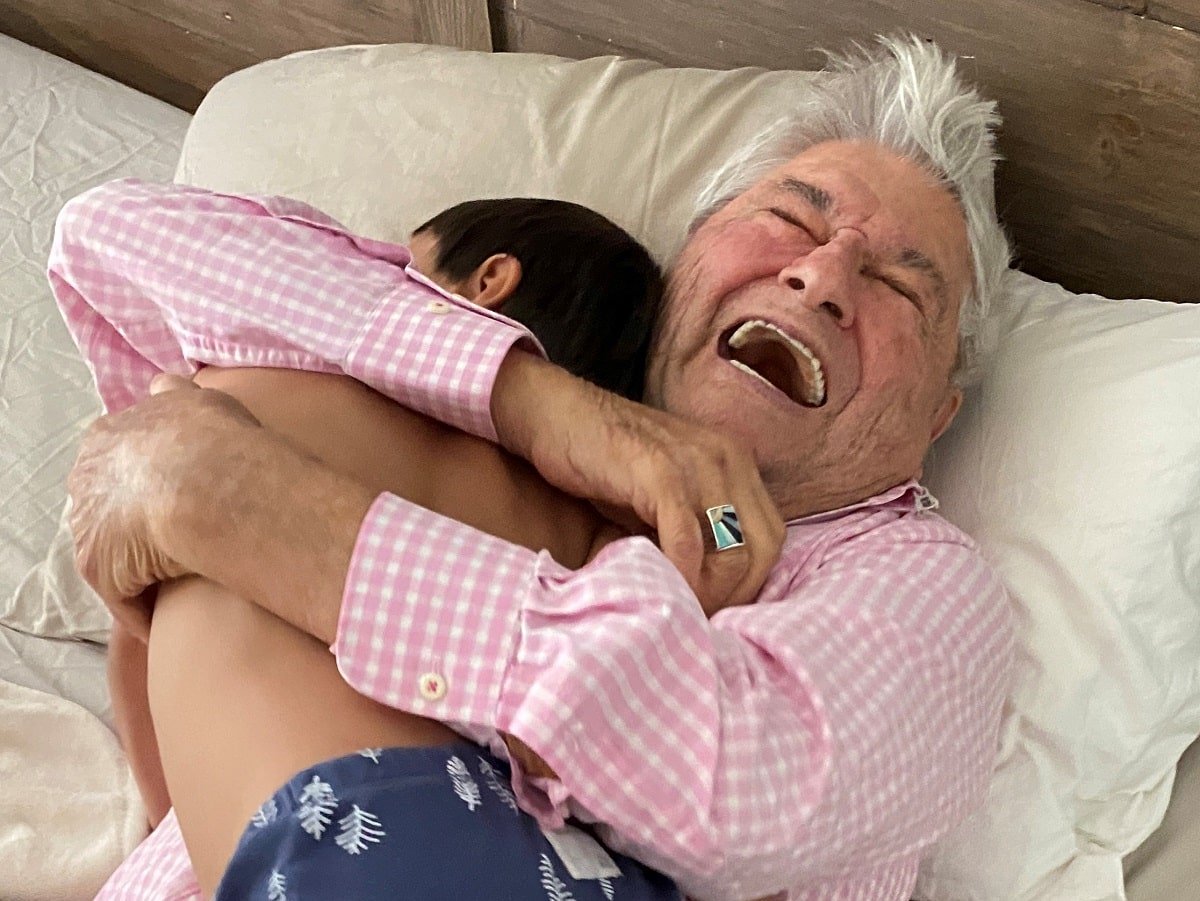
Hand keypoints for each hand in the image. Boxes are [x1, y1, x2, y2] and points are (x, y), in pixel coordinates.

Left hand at [67, 374, 259, 639]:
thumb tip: (163, 383)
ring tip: (180, 583)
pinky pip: (125, 599)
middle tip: (180, 539)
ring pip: (112, 555)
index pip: (118, 463)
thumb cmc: (213, 439)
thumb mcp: (199, 398)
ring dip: (139, 569)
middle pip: (106, 509)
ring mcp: (88, 527)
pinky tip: (175, 617)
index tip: (180, 494)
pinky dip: (146, 610)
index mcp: (106, 437)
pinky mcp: (100, 571)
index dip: (149, 481)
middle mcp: (85, 480)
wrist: (207, 482)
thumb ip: (176, 393)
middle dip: (134, 525)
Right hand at [492, 352, 784, 614]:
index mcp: (736, 461)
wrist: (553, 413)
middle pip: (764, 547)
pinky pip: (686, 539)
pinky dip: (680, 575)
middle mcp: (728, 457)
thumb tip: (709, 593)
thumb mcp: (664, 495)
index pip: (772, 537)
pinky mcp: (660, 471)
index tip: (714, 606)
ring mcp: (698, 461)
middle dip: (735, 595)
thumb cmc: (604, 461)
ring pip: (734, 549)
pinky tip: (660, 591)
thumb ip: (693, 529)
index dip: (750, 582)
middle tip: (698, 617)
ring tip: (679, 611)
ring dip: (709, 594)